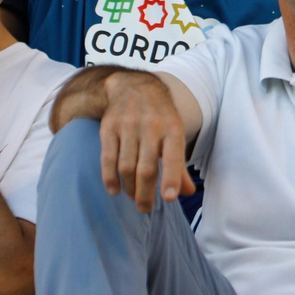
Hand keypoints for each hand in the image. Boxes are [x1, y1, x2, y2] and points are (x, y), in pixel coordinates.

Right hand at [99, 71, 195, 212]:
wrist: (133, 86)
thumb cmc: (160, 116)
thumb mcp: (175, 133)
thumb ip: (179, 164)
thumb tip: (187, 192)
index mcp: (172, 128)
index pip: (174, 156)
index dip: (171, 178)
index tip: (168, 198)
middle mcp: (151, 126)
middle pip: (146, 168)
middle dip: (145, 194)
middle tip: (145, 208)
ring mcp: (128, 126)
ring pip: (126, 166)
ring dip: (129, 188)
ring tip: (133, 197)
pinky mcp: (109, 128)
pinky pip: (107, 158)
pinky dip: (110, 178)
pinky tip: (115, 190)